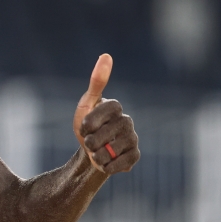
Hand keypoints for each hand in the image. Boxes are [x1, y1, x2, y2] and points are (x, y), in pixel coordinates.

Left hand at [73, 54, 139, 173]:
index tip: (85, 125)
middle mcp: (128, 120)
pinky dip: (107, 166)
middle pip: (100, 137)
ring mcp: (133, 138)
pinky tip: (106, 161)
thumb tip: (107, 55)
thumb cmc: (87, 125)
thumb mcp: (86, 103)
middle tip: (89, 140)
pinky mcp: (135, 156)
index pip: (95, 117)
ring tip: (97, 151)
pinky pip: (119, 164)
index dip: (86, 124)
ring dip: (96, 155)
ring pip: (108, 152)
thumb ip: (97, 81)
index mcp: (115, 106)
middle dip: (88, 142)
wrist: (90, 151)